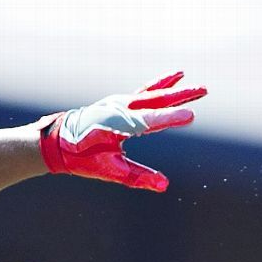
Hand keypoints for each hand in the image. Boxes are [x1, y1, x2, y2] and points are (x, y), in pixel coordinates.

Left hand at [39, 72, 206, 191]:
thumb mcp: (108, 170)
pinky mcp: (119, 102)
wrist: (58, 141)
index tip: (191, 115)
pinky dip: (160, 84)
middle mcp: (118, 109)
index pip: (149, 121)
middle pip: (155, 101)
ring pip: (152, 93)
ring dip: (174, 89)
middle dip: (180, 96)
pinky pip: (144, 91)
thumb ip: (137, 177)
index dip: (170, 118)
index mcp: (116, 125)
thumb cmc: (82, 157)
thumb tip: (164, 186)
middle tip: (203, 90)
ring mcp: (118, 103)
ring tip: (197, 85)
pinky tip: (175, 76)